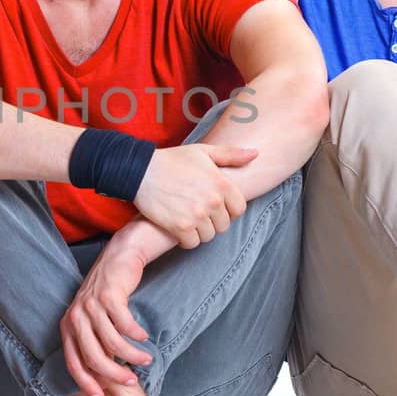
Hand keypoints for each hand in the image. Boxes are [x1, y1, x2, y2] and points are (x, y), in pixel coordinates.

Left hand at [61, 237, 151, 395]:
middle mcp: (75, 317)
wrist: (119, 257)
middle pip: (94, 357)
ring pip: (112, 343)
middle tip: (131, 382)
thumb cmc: (108, 295)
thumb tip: (105, 377)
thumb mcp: (94, 320)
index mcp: (68, 326)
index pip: (74, 363)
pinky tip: (144, 337)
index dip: (87, 383)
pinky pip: (125, 325)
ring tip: (146, 359)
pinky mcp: (108, 295)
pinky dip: (136, 335)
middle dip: (114, 375)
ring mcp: (91, 305)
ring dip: (132, 355)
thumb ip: (95, 344)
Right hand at [133, 143, 254, 247]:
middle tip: (198, 212)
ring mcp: (196, 215)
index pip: (239, 209)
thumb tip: (256, 153)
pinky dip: (186, 240)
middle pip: (223, 225)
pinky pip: (192, 243)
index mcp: (222, 183)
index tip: (215, 206)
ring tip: (188, 219)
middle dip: (212, 221)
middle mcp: (212, 200)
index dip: (228, 209)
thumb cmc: (172, 160)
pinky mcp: (179, 226)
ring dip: (199, 231)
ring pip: (208, 236)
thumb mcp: (203, 152)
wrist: (140, 170)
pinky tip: (179, 228)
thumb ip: (231, 154)